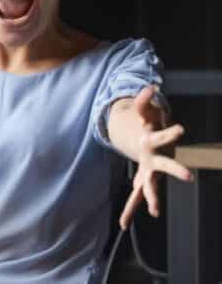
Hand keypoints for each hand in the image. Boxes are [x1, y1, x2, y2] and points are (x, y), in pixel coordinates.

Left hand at [119, 85, 191, 228]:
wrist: (155, 145)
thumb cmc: (150, 127)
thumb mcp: (145, 112)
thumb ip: (143, 101)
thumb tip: (148, 87)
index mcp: (154, 142)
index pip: (163, 135)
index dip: (171, 132)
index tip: (181, 129)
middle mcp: (155, 160)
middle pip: (166, 166)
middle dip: (175, 170)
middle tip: (189, 177)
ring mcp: (149, 172)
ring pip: (150, 186)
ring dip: (151, 197)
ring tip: (155, 211)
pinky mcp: (142, 180)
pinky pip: (134, 196)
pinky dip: (129, 209)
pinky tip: (123, 224)